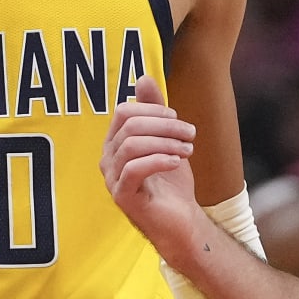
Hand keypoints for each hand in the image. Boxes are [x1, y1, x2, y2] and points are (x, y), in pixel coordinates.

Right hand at [102, 74, 199, 255]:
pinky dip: (158, 160)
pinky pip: (133, 169)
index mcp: (115, 143)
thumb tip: (143, 77)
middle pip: (130, 126)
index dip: (153, 110)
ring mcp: (112, 178)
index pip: (124, 112)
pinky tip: (177, 162)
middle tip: (190, 134)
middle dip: (165, 125)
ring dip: (165, 142)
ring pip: (131, 145)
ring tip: (188, 150)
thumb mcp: (166, 140)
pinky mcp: (122, 196)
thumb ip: (154, 111)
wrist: (181, 220)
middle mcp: (108, 159)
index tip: (177, 118)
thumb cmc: (171, 182)